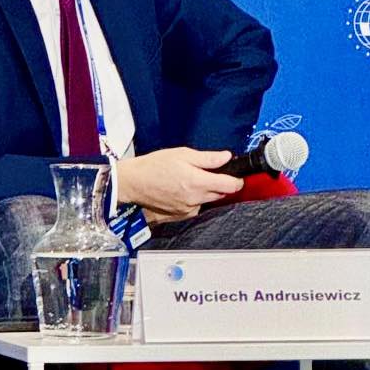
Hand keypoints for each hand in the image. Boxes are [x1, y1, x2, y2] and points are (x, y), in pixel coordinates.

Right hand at [115, 148, 243, 220]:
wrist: (132, 183)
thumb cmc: (153, 166)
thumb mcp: (182, 154)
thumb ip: (207, 158)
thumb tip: (226, 157)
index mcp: (197, 182)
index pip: (230, 186)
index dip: (237, 180)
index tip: (237, 176)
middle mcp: (195, 199)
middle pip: (221, 194)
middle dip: (220, 184)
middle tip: (208, 173)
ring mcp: (188, 209)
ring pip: (208, 201)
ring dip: (206, 192)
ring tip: (190, 180)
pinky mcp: (180, 215)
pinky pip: (196, 207)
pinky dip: (195, 200)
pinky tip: (182, 190)